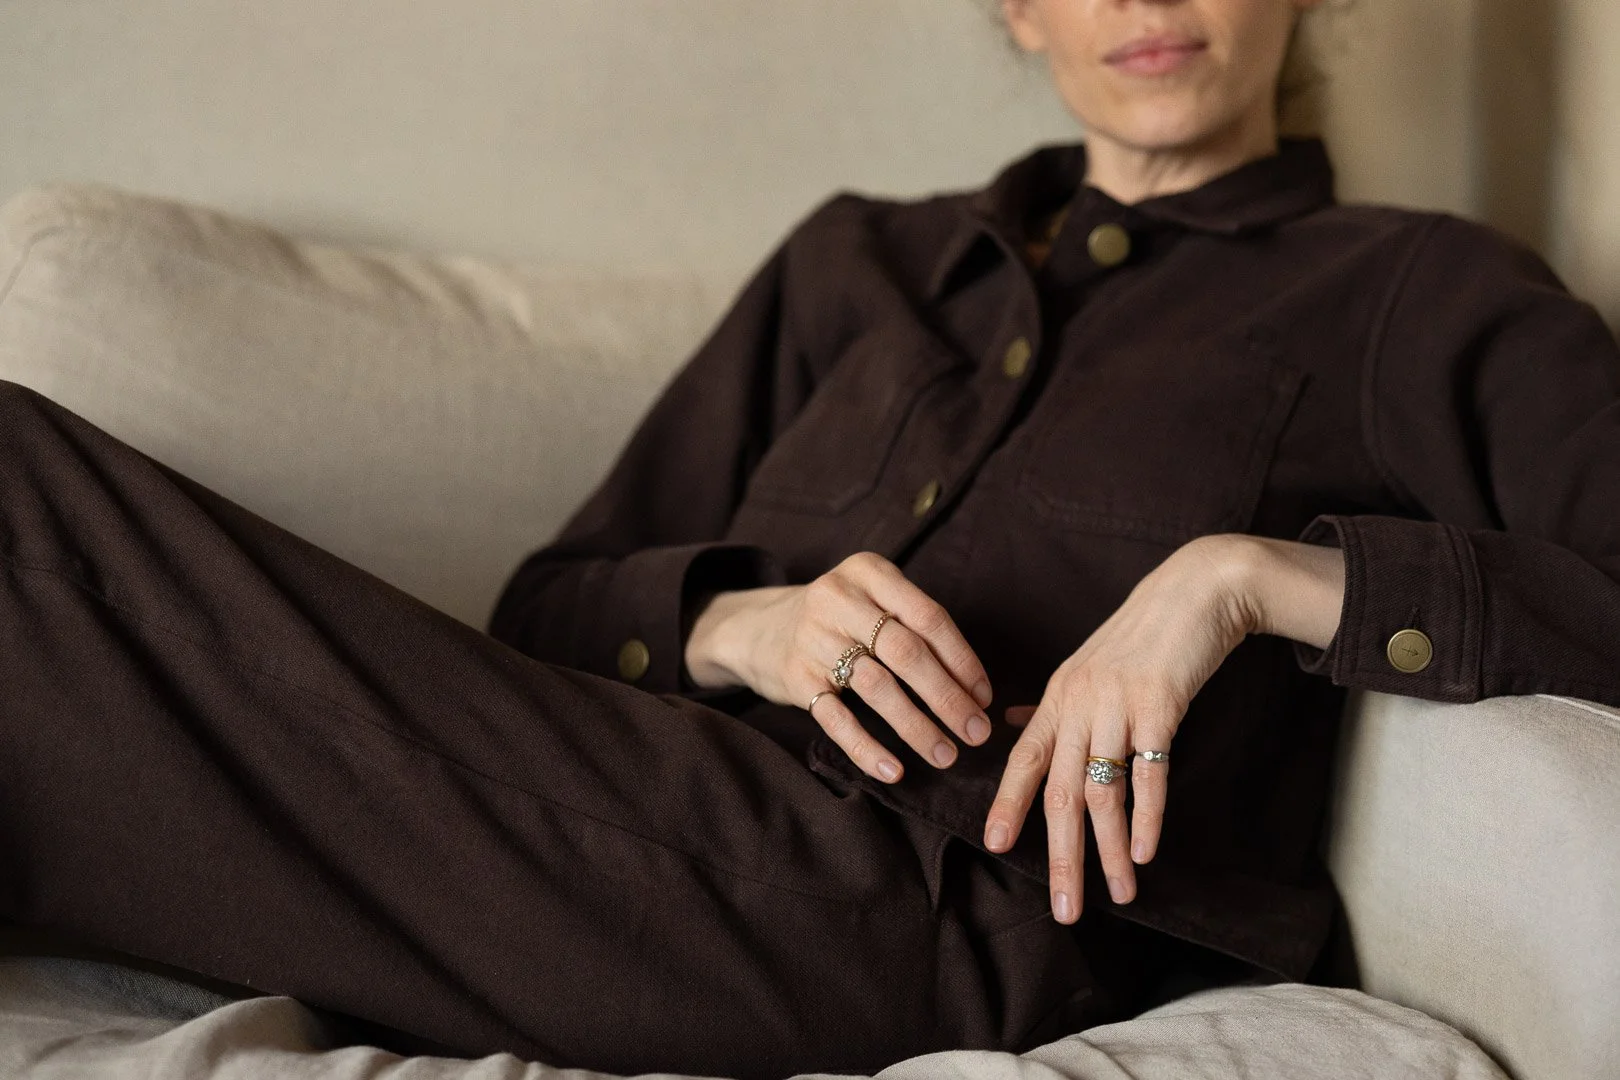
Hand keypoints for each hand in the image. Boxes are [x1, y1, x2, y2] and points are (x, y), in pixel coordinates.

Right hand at [684, 551, 993, 782]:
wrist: (757, 627)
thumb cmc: (838, 619)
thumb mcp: (871, 598)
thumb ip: (915, 626)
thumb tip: (974, 689)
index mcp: (870, 573)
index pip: (929, 617)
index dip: (963, 661)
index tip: (985, 698)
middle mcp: (840, 599)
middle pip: (906, 652)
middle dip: (947, 697)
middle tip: (976, 732)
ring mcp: (814, 638)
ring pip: (876, 686)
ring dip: (916, 726)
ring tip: (945, 754)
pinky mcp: (794, 678)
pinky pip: (836, 718)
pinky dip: (866, 748)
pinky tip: (893, 770)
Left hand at [981, 535, 1258, 923]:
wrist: (1196, 592)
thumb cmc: (1143, 635)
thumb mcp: (1087, 665)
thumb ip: (1053, 704)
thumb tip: (1012, 724)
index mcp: (1059, 697)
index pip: (1025, 759)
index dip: (1008, 804)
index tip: (994, 845)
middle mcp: (1080, 703)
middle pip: (1060, 791)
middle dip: (1061, 855)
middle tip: (1064, 907)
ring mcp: (1118, 704)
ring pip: (1104, 791)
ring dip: (1109, 850)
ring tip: (1119, 895)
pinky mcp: (1160, 705)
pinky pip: (1149, 772)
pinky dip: (1147, 815)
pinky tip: (1145, 852)